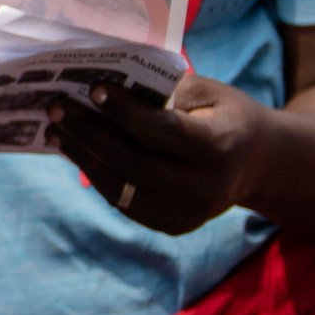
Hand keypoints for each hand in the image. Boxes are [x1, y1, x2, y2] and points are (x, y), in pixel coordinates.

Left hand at [42, 71, 271, 233]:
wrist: (258, 163)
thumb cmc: (225, 115)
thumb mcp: (208, 92)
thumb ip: (164, 91)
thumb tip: (107, 88)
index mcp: (218, 147)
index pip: (161, 130)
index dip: (124, 110)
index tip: (94, 88)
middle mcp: (203, 187)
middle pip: (132, 162)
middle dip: (89, 132)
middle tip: (56, 106)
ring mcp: (187, 213)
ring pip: (121, 188)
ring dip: (82, 156)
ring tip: (56, 130)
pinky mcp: (173, 225)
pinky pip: (125, 201)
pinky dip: (97, 175)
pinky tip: (76, 150)